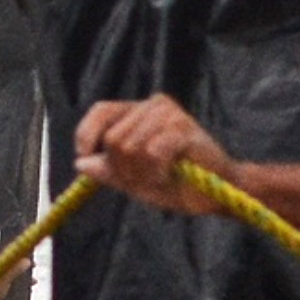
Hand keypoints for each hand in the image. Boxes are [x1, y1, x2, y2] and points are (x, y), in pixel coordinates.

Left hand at [73, 94, 240, 213]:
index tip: (84, 156)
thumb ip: (109, 171)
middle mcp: (153, 105)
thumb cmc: (180, 184)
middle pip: (113, 140)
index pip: (101, 111)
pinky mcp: (183, 127)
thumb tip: (80, 163)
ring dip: (144, 173)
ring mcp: (169, 113)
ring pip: (130, 147)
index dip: (86, 134)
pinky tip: (173, 174)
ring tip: (164, 176)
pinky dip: (158, 171)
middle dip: (125, 169)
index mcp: (139, 112)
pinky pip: (152, 152)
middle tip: (149, 178)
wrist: (219, 194)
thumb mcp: (136, 180)